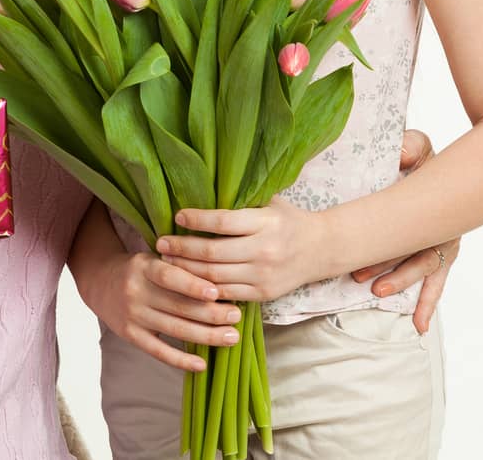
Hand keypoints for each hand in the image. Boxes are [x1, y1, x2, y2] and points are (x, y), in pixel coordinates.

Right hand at [77, 247, 241, 371]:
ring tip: (231, 337)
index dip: (192, 285)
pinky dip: (181, 360)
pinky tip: (201, 364)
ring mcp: (132, 315)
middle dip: (211, 313)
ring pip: (174, 329)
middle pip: (177, 306)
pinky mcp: (130, 335)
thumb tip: (220, 281)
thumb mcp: (152, 258)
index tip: (216, 292)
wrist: (100, 282)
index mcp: (143, 267)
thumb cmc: (139, 270)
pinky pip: (158, 351)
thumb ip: (179, 267)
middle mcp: (135, 291)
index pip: (168, 276)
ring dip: (206, 336)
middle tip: (236, 316)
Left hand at [162, 200, 332, 303]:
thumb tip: (198, 188)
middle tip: (160, 243)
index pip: (223, 221)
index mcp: (265, 222)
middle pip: (213, 253)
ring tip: (167, 261)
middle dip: (182, 248)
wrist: (321, 249)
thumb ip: (239, 200)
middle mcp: (265, 249)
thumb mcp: (269, 202)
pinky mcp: (264, 293)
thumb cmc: (287, 220)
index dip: (197, 220)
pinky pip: (226, 294)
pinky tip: (186, 282)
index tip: (177, 216)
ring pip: (215, 276)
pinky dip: (204, 290)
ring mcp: (264, 275)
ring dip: (186, 270)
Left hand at [349, 128, 460, 332]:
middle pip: (414, 255)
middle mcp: (441, 230)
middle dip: (388, 269)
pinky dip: (428, 304)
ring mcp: (441, 245)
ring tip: (376, 292)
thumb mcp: (419, 145)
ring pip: (421, 270)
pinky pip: (435, 282)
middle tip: (361, 278)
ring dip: (400, 283)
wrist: (442, 167)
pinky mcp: (439, 255)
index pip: (411, 230)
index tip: (363, 257)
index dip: (388, 247)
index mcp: (434, 207)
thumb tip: (402, 154)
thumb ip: (412, 145)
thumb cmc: (423, 158)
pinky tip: (420, 325)